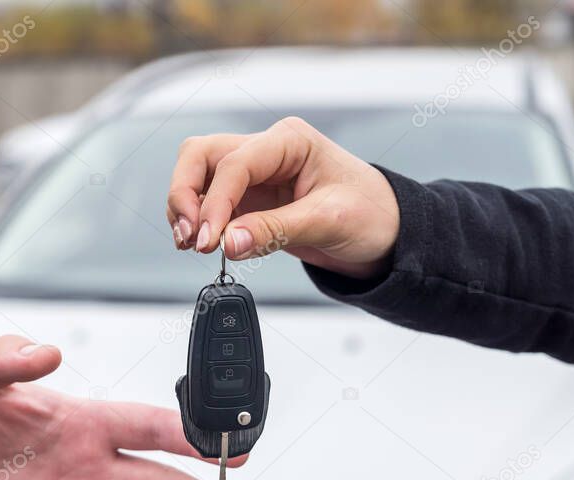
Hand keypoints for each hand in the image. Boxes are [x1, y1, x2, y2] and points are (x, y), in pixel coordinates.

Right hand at [166, 116, 400, 278]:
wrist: (387, 234)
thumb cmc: (371, 214)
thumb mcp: (327, 221)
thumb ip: (273, 230)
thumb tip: (227, 242)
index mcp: (289, 141)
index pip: (234, 164)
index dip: (214, 203)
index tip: (209, 240)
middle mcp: (266, 151)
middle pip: (201, 157)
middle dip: (186, 194)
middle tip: (190, 236)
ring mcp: (254, 176)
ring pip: (197, 178)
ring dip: (186, 209)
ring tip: (193, 244)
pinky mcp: (249, 202)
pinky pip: (209, 205)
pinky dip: (199, 223)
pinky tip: (205, 244)